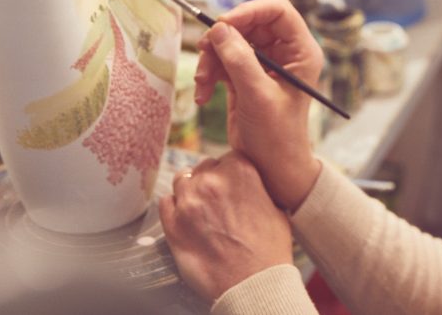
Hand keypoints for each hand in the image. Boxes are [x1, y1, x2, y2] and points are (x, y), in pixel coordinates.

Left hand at [159, 152, 293, 302]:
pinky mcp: (172, 224)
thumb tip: (250, 184)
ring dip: (189, 191)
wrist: (253, 284)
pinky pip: (165, 203)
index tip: (232, 185)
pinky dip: (173, 208)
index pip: (228, 158)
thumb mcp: (276, 207)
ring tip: (199, 208)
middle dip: (210, 181)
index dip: (230, 172)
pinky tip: (184, 218)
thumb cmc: (269, 250)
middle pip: (204, 167)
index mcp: (241, 170)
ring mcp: (189, 201)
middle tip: (217, 201)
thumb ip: (257, 187)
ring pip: (181, 180)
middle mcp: (212, 180)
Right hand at [194, 0, 323, 209]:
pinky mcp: (246, 76)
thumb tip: (219, 28)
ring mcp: (264, 64)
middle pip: (250, 23)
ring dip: (212, 59)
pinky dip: (210, 74)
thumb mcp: (258, 95)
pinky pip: (223, 60)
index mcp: (301, 52)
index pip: (278, 10)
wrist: (270, 167)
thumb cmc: (277, 136)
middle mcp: (285, 53)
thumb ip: (240, 60)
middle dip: (224, 37)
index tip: (223, 23)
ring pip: (232, 41)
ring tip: (203, 82)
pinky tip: (204, 95)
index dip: (249, 10)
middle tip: (204, 50)